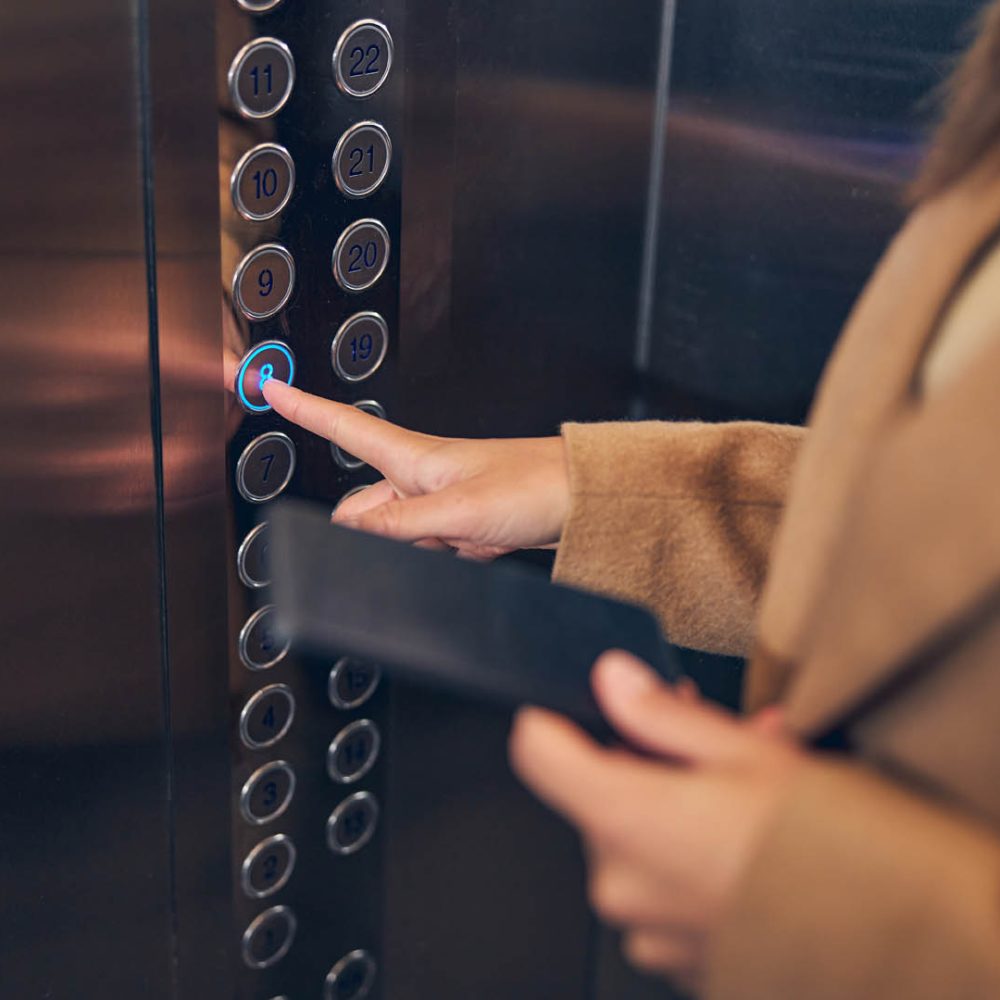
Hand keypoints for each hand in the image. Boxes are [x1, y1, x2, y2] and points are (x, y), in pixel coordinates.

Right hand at [260, 379, 569, 558]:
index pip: (344, 426)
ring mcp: (438, 505)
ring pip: (392, 534)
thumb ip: (400, 523)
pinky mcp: (457, 529)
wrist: (582, 501)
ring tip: (453, 542)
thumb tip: (349, 530)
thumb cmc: (532, 484)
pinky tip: (458, 555)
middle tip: (415, 537)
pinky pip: (423, 549)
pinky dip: (431, 558)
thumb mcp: (458, 510)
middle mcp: (420, 478)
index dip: (303, 407)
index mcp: (413, 457)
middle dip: (368, 531)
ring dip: (408, 548)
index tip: (268, 385)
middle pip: (362, 506)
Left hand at [509, 652, 803, 992]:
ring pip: (634, 836)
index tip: (572, 702)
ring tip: (746, 781)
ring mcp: (645, 927)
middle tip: (706, 736)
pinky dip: (688, 852)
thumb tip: (611, 679)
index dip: (551, 716)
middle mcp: (621, 882)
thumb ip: (659, 714)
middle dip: (645, 757)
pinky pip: (660, 884)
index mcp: (625, 821)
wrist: (894, 944)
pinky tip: (744, 832)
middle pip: (595, 794)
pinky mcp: (672, 954)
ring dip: (676, 802)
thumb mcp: (743, 753)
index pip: (536, 751)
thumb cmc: (826, 849)